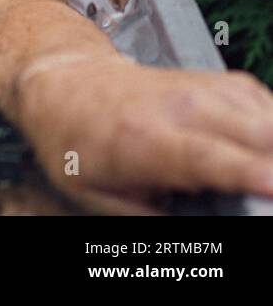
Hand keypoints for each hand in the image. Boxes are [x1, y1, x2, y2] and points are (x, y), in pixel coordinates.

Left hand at [16, 56, 272, 213]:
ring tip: (266, 176)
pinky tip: (265, 149)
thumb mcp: (95, 193)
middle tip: (270, 192)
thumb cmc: (75, 141)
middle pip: (252, 133)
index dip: (249, 173)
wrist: (63, 84)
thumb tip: (196, 235)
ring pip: (265, 115)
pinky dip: (272, 125)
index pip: (207, 157)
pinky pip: (262, 101)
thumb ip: (149, 220)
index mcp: (144, 140)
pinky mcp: (213, 80)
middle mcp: (177, 108)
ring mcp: (198, 89)